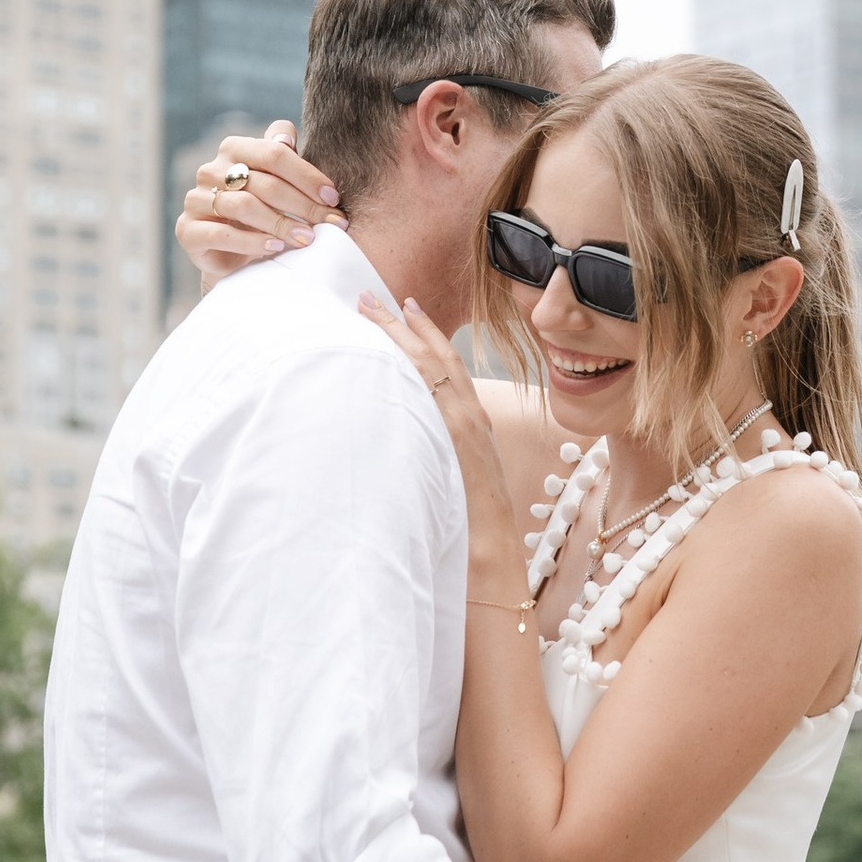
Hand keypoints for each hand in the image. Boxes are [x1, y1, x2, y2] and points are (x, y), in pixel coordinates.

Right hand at [177, 121, 343, 281]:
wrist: (231, 253)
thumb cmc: (262, 209)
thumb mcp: (276, 180)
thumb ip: (283, 154)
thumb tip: (287, 137)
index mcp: (233, 148)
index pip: (274, 154)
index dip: (307, 175)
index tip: (333, 198)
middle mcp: (210, 170)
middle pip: (264, 183)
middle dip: (303, 205)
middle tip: (331, 224)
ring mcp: (195, 200)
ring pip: (244, 206)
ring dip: (281, 224)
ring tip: (307, 239)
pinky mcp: (188, 231)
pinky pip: (221, 234)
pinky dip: (252, 242)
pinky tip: (275, 248)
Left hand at [358, 290, 517, 550]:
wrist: (490, 564)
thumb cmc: (469, 533)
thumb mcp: (454, 481)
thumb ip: (437, 455)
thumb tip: (407, 441)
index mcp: (474, 426)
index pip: (449, 366)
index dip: (426, 335)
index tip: (402, 309)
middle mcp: (473, 419)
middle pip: (437, 356)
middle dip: (403, 324)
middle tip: (370, 297)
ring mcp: (465, 427)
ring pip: (431, 365)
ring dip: (400, 334)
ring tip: (371, 308)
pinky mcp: (455, 439)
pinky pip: (431, 392)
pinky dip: (412, 365)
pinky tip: (388, 349)